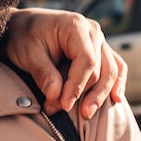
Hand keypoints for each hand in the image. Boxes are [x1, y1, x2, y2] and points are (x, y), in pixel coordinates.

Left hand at [3, 8, 127, 118]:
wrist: (24, 28)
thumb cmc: (24, 38)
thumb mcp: (27, 53)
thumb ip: (43, 73)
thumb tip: (55, 95)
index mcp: (75, 26)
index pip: (87, 61)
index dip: (77, 86)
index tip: (63, 105)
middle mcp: (92, 31)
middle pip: (101, 69)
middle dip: (85, 94)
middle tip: (62, 111)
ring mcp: (99, 41)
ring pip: (111, 71)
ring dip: (101, 94)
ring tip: (86, 114)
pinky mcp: (100, 51)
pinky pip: (116, 67)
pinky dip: (116, 83)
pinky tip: (115, 99)